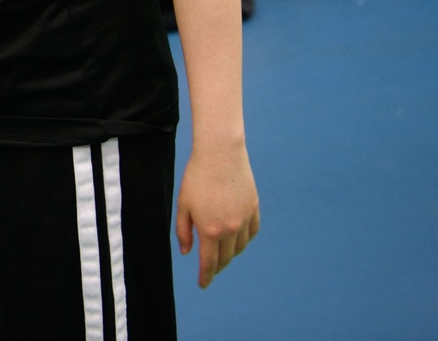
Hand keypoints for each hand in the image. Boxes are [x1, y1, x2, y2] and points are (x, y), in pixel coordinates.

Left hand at [175, 142, 258, 287]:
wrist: (220, 153)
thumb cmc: (197, 177)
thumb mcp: (184, 204)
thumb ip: (184, 231)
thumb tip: (187, 253)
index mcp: (210, 230)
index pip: (209, 263)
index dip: (206, 276)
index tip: (203, 284)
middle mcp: (230, 229)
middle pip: (226, 258)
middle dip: (217, 267)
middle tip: (210, 269)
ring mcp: (244, 219)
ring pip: (240, 247)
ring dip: (231, 254)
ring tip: (222, 252)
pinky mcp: (254, 208)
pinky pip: (252, 232)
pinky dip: (245, 240)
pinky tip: (238, 238)